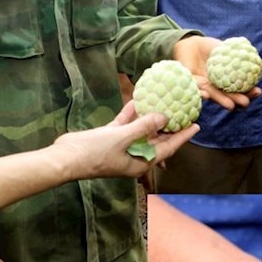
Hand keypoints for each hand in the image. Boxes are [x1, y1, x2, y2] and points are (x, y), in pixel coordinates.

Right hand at [50, 102, 196, 178]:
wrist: (64, 158)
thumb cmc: (94, 153)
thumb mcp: (122, 138)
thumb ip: (144, 127)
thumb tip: (164, 116)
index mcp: (140, 161)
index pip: (168, 148)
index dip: (182, 136)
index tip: (197, 125)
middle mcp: (134, 155)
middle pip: (157, 139)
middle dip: (170, 126)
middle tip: (184, 111)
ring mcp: (121, 146)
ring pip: (141, 130)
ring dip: (150, 117)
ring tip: (164, 103)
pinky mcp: (109, 138)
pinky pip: (125, 124)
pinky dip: (131, 114)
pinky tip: (137, 100)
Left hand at [171, 35, 257, 110]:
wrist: (191, 43)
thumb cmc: (212, 48)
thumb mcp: (229, 50)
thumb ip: (244, 57)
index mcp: (228, 79)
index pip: (241, 89)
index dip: (250, 92)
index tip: (258, 91)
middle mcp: (218, 86)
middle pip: (229, 96)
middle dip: (238, 100)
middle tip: (245, 102)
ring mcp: (205, 86)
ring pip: (215, 95)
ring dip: (223, 101)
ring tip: (231, 105)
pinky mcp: (192, 83)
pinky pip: (197, 90)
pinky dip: (201, 94)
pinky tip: (206, 95)